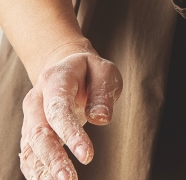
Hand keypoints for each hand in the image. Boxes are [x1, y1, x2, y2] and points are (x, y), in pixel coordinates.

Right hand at [19, 47, 122, 179]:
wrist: (66, 69)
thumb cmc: (90, 73)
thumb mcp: (104, 72)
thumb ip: (103, 94)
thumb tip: (101, 119)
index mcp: (55, 80)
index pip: (58, 109)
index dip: (71, 134)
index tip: (87, 156)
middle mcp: (36, 100)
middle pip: (40, 132)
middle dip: (53, 158)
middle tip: (69, 179)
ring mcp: (31, 118)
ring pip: (31, 147)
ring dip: (43, 169)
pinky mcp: (31, 133)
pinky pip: (29, 155)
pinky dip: (37, 171)